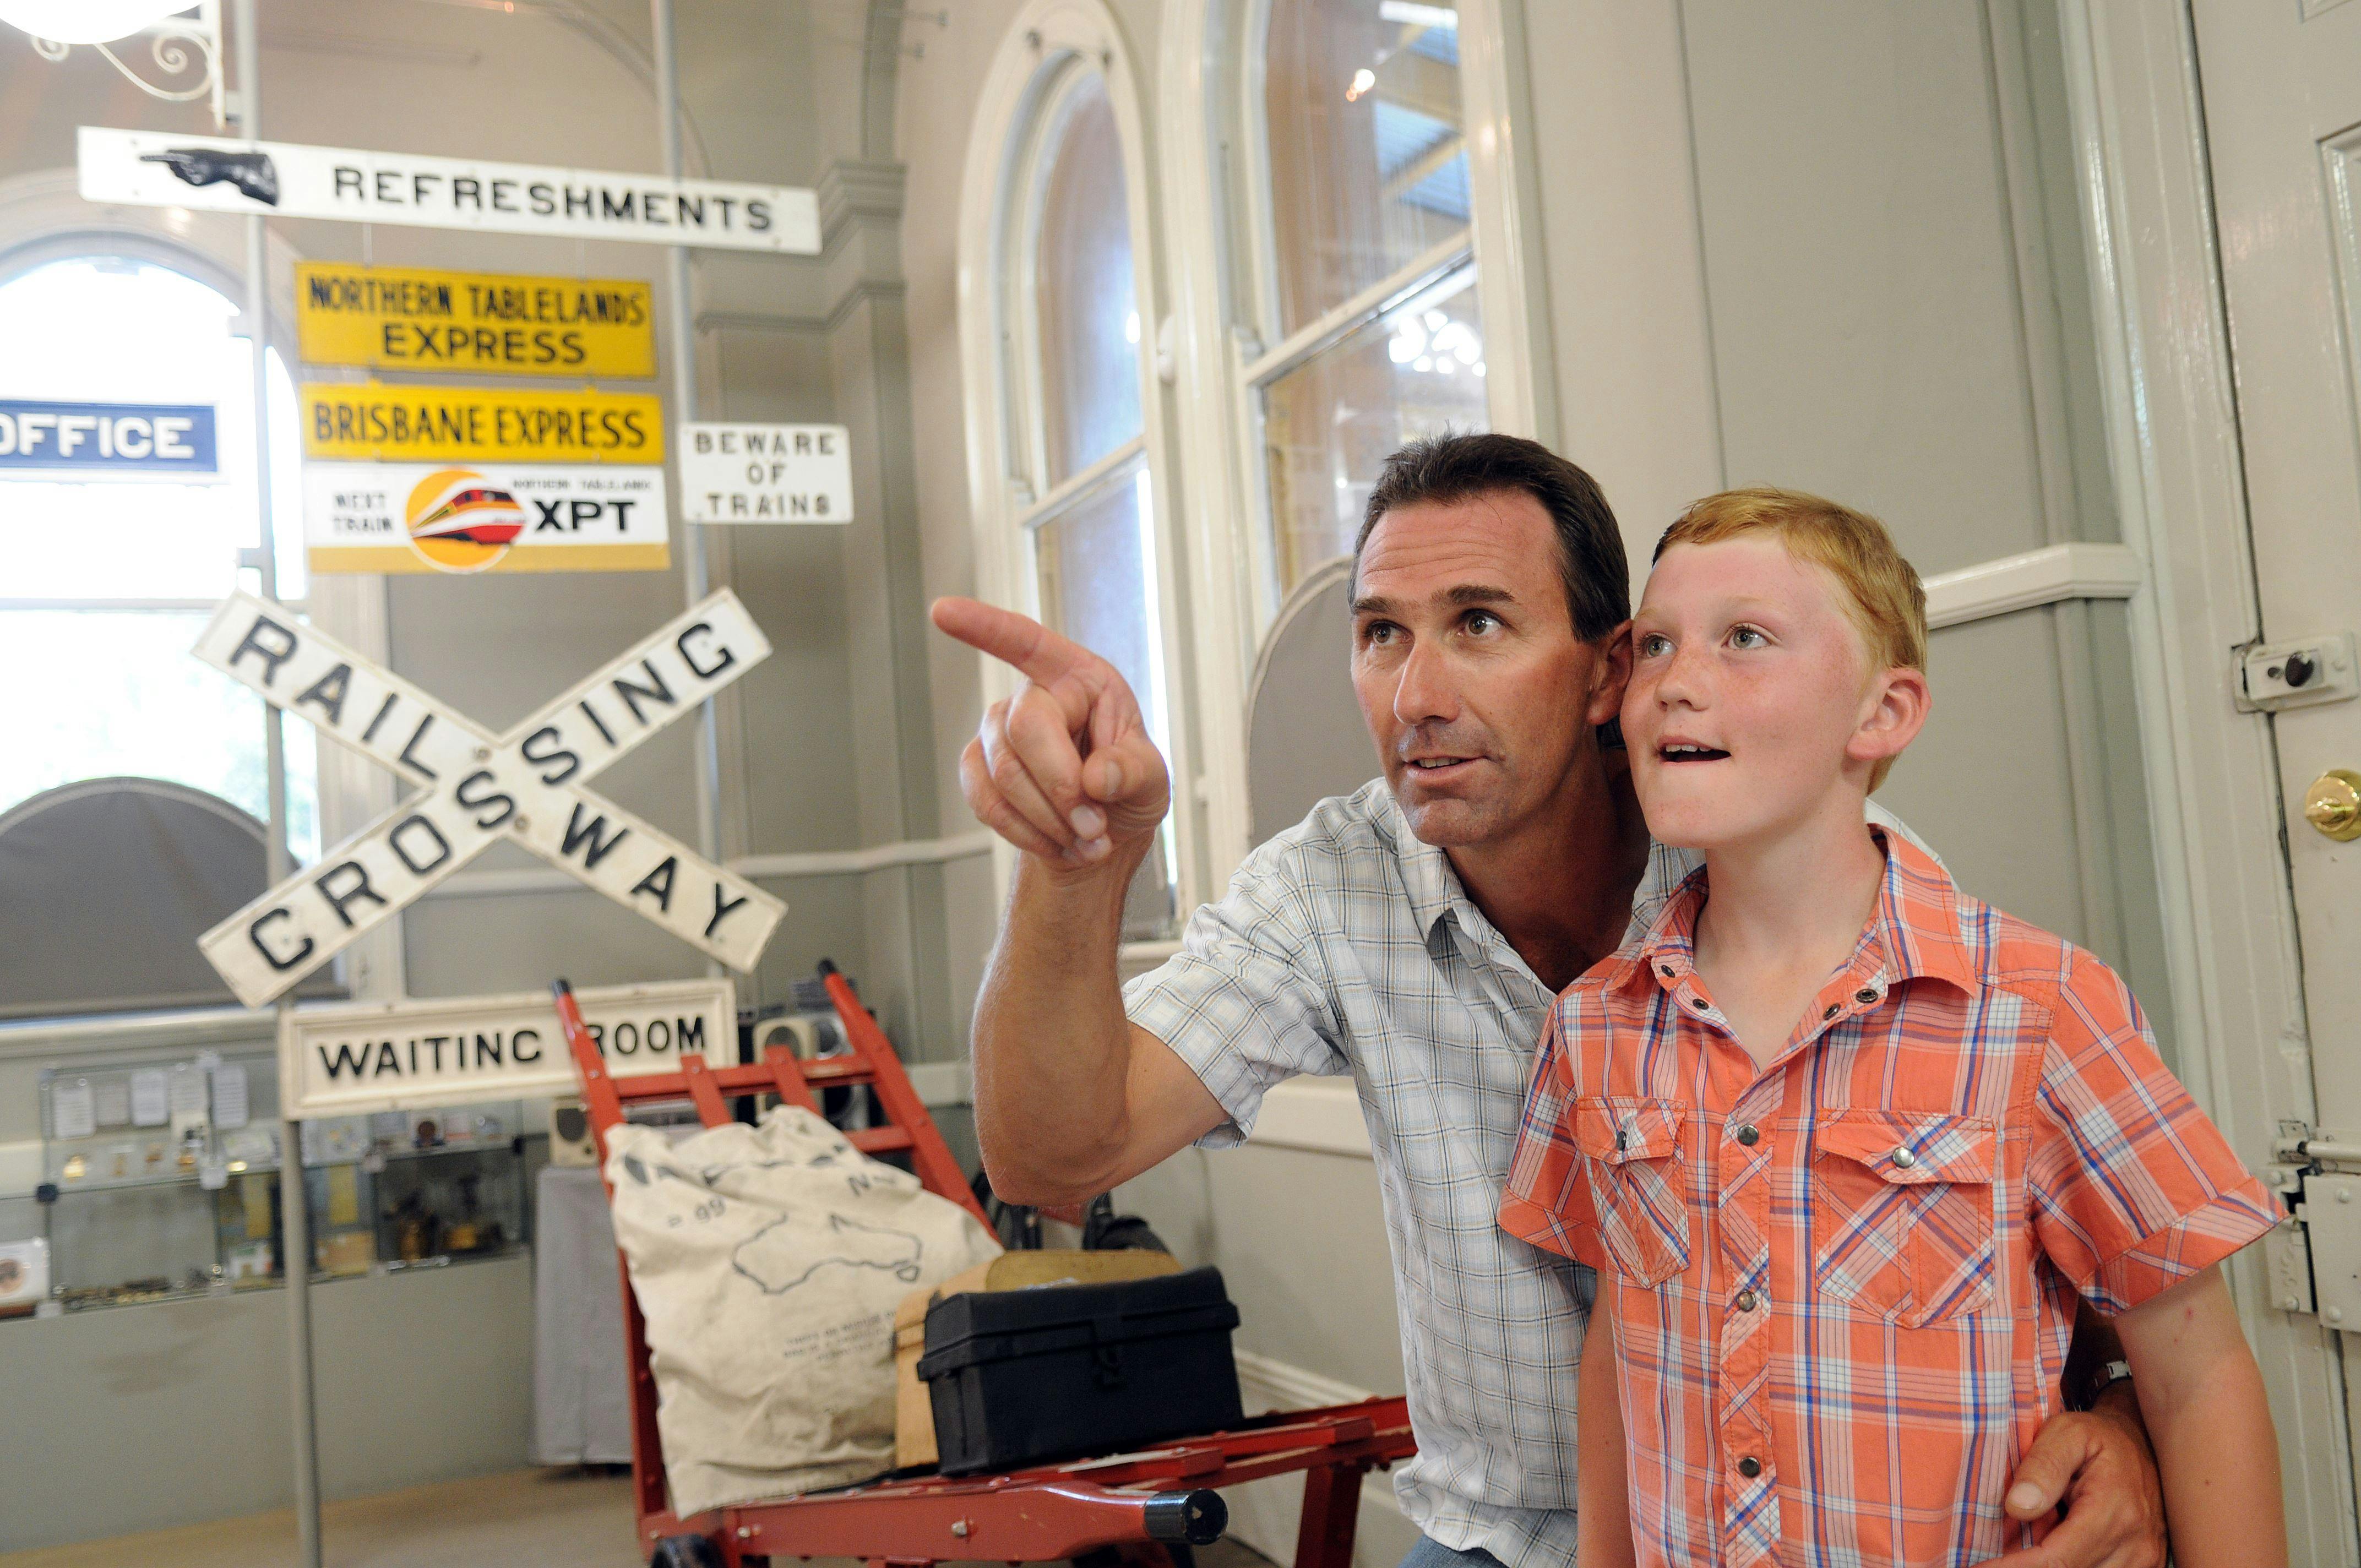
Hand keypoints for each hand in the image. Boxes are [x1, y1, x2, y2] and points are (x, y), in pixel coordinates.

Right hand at [931, 597, 1170, 869]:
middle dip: (1062, 787)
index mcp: (1080, 678)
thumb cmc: (1128, 788)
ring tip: (1086, 839)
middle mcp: (1034, 697)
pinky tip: (1055, 841)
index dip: (985, 627)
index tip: (942, 611)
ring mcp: (999, 733)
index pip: (1029, 643)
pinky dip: (1025, 832)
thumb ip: (1134, 772)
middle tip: (1095, 825)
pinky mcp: (979, 770)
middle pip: (1026, 728)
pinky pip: (986, 802)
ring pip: (1004, 774)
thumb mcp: (1153, 780)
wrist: (1099, 834)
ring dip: (1049, 820)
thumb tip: (1096, 777)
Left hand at [1978, 1386, 2165, 1567]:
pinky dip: (2069, 1565)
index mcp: (2115, 1511)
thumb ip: (2043, 1466)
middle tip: (1989, 1556)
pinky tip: (2045, 1552)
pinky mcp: (2143, 1565)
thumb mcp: (2067, 1432)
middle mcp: (2136, 1545)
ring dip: (2048, 1566)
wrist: (2141, 1445)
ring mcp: (2143, 1560)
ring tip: (2021, 1545)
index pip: (2059, 1560)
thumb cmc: (2097, 1436)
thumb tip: (2017, 1506)